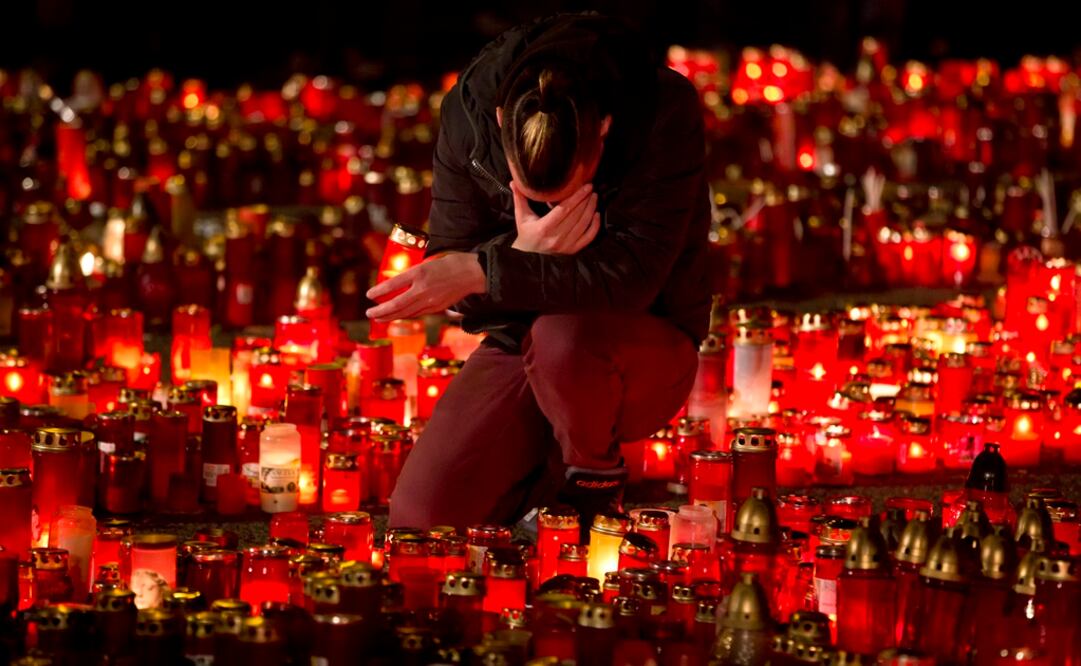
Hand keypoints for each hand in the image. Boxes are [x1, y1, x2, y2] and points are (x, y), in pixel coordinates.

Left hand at [365, 252, 486, 321]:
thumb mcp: (428, 263)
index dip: (379, 292)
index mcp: (419, 273)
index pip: (393, 285)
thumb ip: (413, 274)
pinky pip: (417, 313)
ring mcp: (430, 300)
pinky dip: (405, 315)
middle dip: (380, 311)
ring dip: (390, 317)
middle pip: (397, 304)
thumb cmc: (450, 264)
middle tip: (369, 314)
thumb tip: (397, 284)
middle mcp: (423, 288)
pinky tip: (398, 316)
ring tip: (378, 318)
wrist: (472, 273)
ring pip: (405, 312)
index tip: (369, 295)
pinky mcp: (437, 307)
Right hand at [511, 180, 599, 254]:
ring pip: (583, 225)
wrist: (528, 256)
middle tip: (591, 188)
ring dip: (591, 209)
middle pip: (576, 216)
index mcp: (544, 228)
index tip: (586, 186)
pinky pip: (588, 237)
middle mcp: (556, 238)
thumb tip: (514, 181)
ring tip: (594, 197)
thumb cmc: (526, 233)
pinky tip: (596, 214)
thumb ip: (519, 198)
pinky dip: (595, 225)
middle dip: (586, 200)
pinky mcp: (572, 251)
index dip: (577, 197)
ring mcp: (566, 246)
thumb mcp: (521, 216)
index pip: (564, 210)